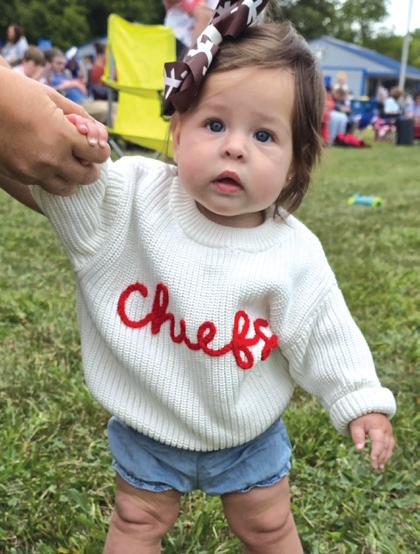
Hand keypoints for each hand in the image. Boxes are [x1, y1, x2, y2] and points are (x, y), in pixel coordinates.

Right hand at [0, 67, 110, 194]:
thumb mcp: (53, 98)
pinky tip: (45, 161)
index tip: (97, 147)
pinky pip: (44, 185)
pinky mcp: (20, 176)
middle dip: (90, 168)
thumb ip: (80, 117)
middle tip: (86, 161)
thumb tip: (101, 134)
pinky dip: (50, 176)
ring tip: (67, 165)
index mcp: (63, 136)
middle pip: (86, 177)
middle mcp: (51, 158)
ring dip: (72, 178)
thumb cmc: (18, 92)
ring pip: (67, 189)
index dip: (101, 151)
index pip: (99, 155)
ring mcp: (34, 170)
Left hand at [350, 413, 394, 469]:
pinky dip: (387, 453)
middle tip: (375, 468)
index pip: (379, 442)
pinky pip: (390, 445)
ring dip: (385, 457)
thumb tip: (359, 449)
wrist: (369, 408)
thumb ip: (357, 436)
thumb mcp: (356, 424)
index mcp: (378, 427)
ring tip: (380, 467)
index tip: (373, 462)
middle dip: (381, 458)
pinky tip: (383, 460)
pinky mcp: (389, 434)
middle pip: (385, 446)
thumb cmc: (360, 417)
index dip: (376, 453)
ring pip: (389, 447)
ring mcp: (389, 432)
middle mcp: (386, 430)